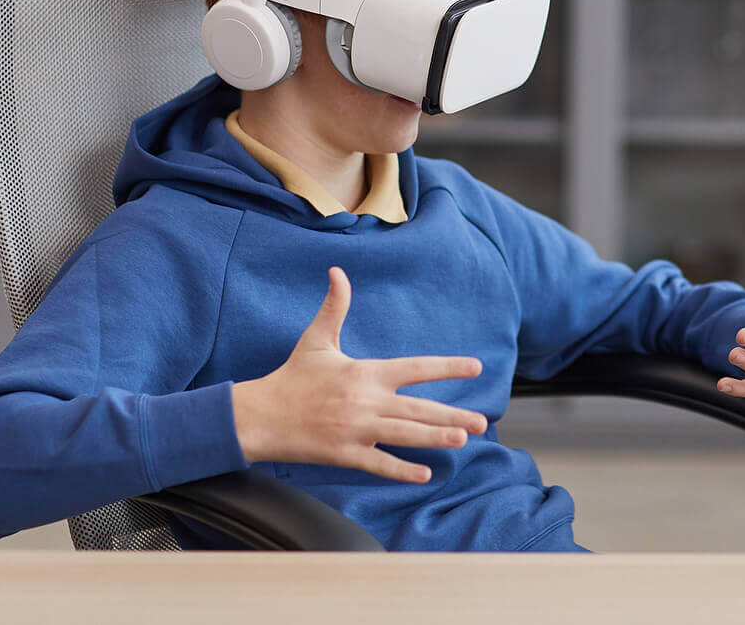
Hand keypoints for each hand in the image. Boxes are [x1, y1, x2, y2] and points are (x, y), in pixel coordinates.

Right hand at [231, 266, 486, 482]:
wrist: (261, 415)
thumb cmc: (292, 377)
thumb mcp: (316, 339)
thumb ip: (334, 307)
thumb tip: (337, 270)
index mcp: (366, 373)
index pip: (416, 368)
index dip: (448, 367)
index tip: (476, 367)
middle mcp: (366, 402)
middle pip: (418, 408)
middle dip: (452, 415)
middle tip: (483, 421)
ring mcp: (357, 430)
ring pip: (405, 436)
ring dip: (435, 438)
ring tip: (464, 440)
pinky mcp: (345, 454)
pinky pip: (380, 464)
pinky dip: (402, 470)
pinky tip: (425, 475)